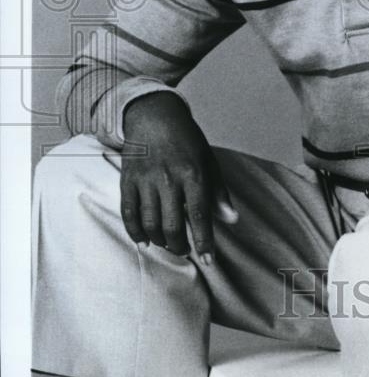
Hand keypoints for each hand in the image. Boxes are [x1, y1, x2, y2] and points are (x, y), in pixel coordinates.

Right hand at [117, 92, 237, 262]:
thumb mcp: (209, 162)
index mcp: (194, 174)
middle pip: (173, 225)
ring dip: (159, 241)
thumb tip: (233, 220)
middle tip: (184, 249)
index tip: (208, 260)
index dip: (204, 242)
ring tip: (168, 243)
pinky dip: (135, 231)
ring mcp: (146, 180)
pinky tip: (144, 240)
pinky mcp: (127, 180)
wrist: (155, 116)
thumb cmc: (187, 141)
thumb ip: (219, 194)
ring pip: (150, 223)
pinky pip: (128, 213)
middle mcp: (169, 178)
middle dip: (180, 245)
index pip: (200, 215)